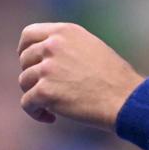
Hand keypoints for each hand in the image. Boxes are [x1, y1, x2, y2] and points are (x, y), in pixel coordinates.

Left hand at [17, 22, 144, 130]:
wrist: (124, 98)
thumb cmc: (112, 77)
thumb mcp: (90, 46)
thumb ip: (66, 45)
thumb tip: (42, 56)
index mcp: (65, 31)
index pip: (29, 33)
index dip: (24, 48)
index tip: (29, 61)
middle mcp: (53, 45)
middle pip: (25, 59)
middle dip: (33, 75)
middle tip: (47, 89)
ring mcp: (47, 68)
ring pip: (24, 81)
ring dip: (34, 95)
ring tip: (51, 106)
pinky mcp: (45, 91)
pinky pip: (27, 103)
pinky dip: (35, 112)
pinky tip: (50, 117)